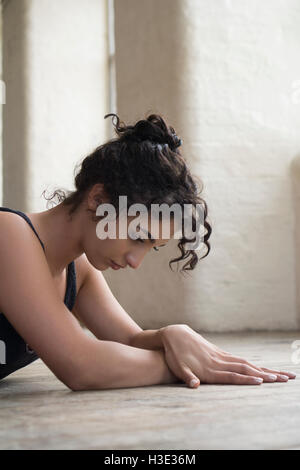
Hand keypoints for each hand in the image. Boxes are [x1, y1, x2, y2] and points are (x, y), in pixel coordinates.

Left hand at [160, 324, 296, 387]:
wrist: (175, 335)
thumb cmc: (175, 355)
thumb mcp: (178, 368)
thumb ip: (187, 377)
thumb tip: (194, 385)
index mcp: (210, 368)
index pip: (232, 375)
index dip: (246, 379)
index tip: (262, 381)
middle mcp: (219, 361)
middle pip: (246, 368)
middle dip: (265, 375)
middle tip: (285, 379)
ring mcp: (221, 356)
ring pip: (247, 363)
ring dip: (264, 370)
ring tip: (281, 375)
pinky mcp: (221, 353)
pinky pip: (241, 360)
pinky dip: (254, 366)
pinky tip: (262, 370)